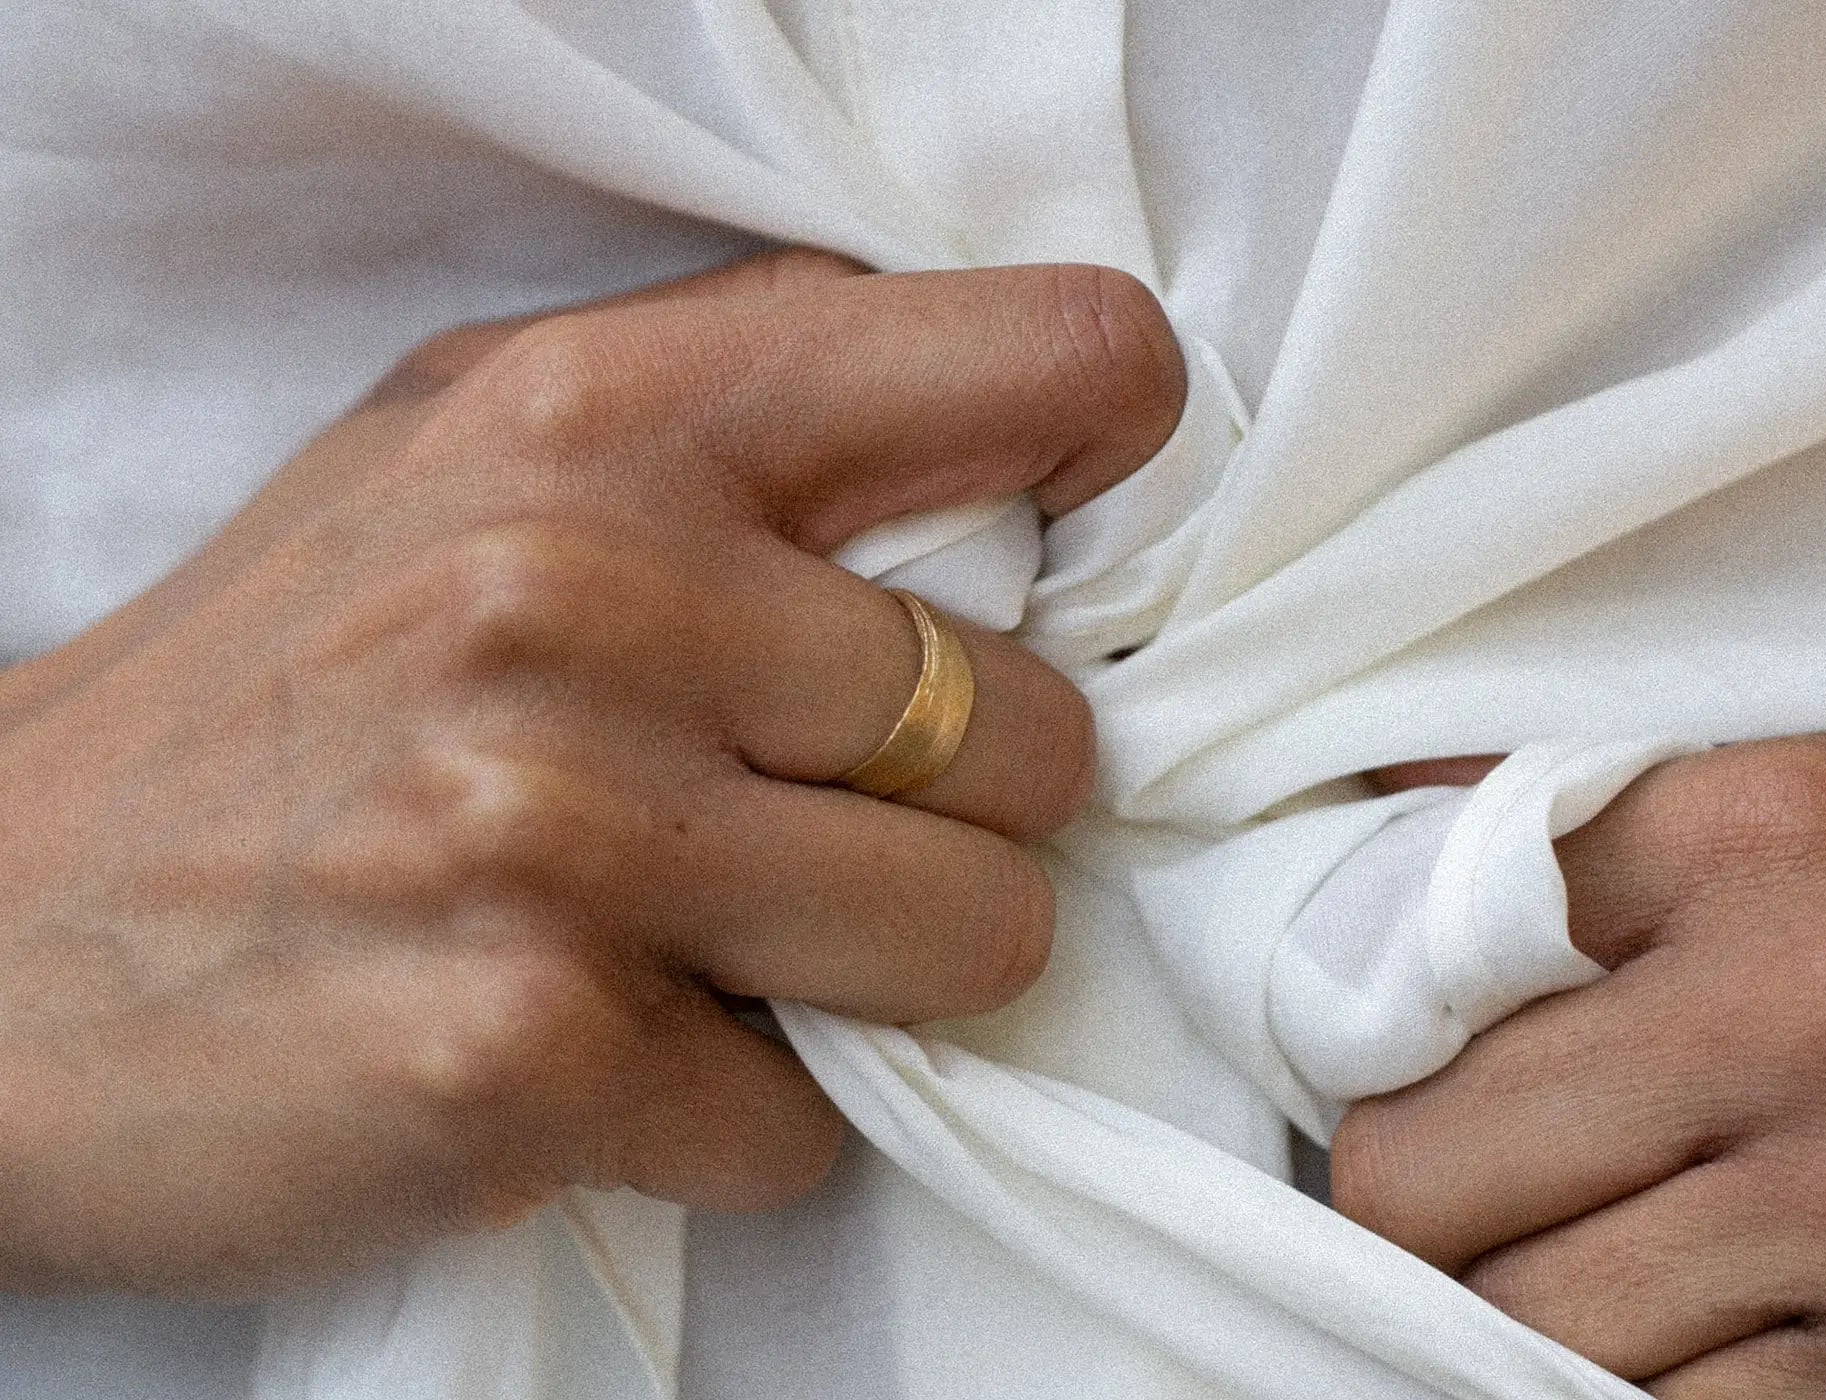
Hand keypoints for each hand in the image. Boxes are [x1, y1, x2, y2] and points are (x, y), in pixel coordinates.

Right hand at [0, 252, 1185, 1292]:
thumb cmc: (271, 696)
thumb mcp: (465, 457)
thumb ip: (726, 419)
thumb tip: (999, 458)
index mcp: (603, 413)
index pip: (1044, 363)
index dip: (1108, 457)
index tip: (1068, 555)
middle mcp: (588, 594)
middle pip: (1042, 732)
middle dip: (959, 811)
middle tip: (805, 823)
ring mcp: (561, 827)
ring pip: (982, 937)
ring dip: (879, 976)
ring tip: (720, 943)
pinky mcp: (532, 1047)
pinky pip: (816, 1118)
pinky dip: (744, 1113)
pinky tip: (610, 1052)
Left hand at [1334, 729, 1825, 1395]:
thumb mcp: (1797, 800)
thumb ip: (1575, 813)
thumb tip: (1368, 799)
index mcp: (1764, 839)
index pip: (1416, 964)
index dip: (1380, 1042)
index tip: (1400, 1068)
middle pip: (1424, 1181)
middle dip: (1417, 1204)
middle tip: (1464, 1189)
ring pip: (1526, 1329)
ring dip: (1521, 1307)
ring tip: (1585, 1250)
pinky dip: (1644, 1387)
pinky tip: (1697, 1320)